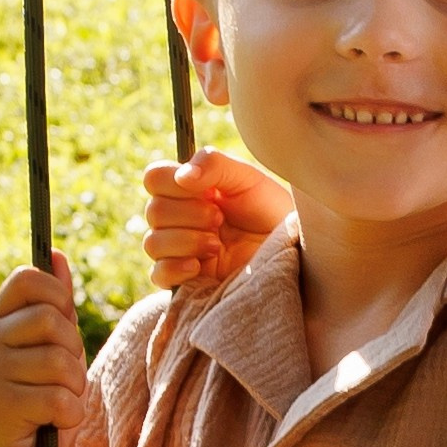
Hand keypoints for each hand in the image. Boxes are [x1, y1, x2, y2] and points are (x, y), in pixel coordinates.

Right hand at [0, 260, 85, 446]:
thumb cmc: (41, 407)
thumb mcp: (52, 351)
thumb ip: (55, 306)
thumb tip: (56, 255)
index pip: (29, 278)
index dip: (58, 295)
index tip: (62, 323)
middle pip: (51, 318)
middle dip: (73, 351)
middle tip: (61, 380)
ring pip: (60, 360)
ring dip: (74, 388)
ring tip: (57, 404)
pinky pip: (61, 397)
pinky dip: (70, 415)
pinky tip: (52, 426)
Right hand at [137, 149, 291, 287]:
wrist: (293, 254)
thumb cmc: (272, 213)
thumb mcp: (248, 179)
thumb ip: (214, 165)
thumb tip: (182, 176)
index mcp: (191, 190)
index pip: (155, 179)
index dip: (172, 183)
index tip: (204, 190)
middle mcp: (181, 218)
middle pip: (154, 211)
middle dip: (189, 214)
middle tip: (219, 219)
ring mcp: (181, 250)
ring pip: (153, 242)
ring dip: (187, 240)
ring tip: (217, 245)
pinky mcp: (187, 281)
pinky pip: (158, 274)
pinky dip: (175, 267)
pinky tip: (200, 265)